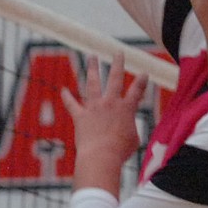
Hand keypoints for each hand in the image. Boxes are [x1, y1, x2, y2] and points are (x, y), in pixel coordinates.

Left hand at [62, 52, 146, 192]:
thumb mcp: (133, 140)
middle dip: (118, 63)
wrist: (101, 156)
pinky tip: (63, 90)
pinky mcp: (80, 116)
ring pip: (93, 83)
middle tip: (118, 52)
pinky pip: (72, 104)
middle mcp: (110, 103)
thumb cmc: (120, 151)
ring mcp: (94, 107)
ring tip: (92, 57)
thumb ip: (130, 129)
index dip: (142, 81)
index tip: (144, 73)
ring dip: (92, 68)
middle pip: (115, 78)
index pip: (137, 91)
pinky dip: (67, 97)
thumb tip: (125, 129)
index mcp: (126, 109)